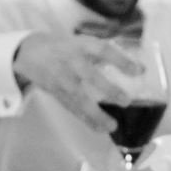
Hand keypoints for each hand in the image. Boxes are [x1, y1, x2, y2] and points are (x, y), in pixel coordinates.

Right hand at [11, 33, 142, 134]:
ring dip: (96, 114)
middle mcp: (71, 62)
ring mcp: (62, 79)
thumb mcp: (83, 42)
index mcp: (81, 45)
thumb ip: (106, 54)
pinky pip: (72, 108)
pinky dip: (86, 119)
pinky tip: (99, 128)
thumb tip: (139, 70)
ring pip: (79, 98)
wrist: (30, 52)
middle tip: (126, 101)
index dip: (121, 60)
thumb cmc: (65, 48)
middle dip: (108, 89)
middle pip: (90, 76)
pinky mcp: (56, 93)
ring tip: (112, 126)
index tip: (140, 71)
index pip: (103, 50)